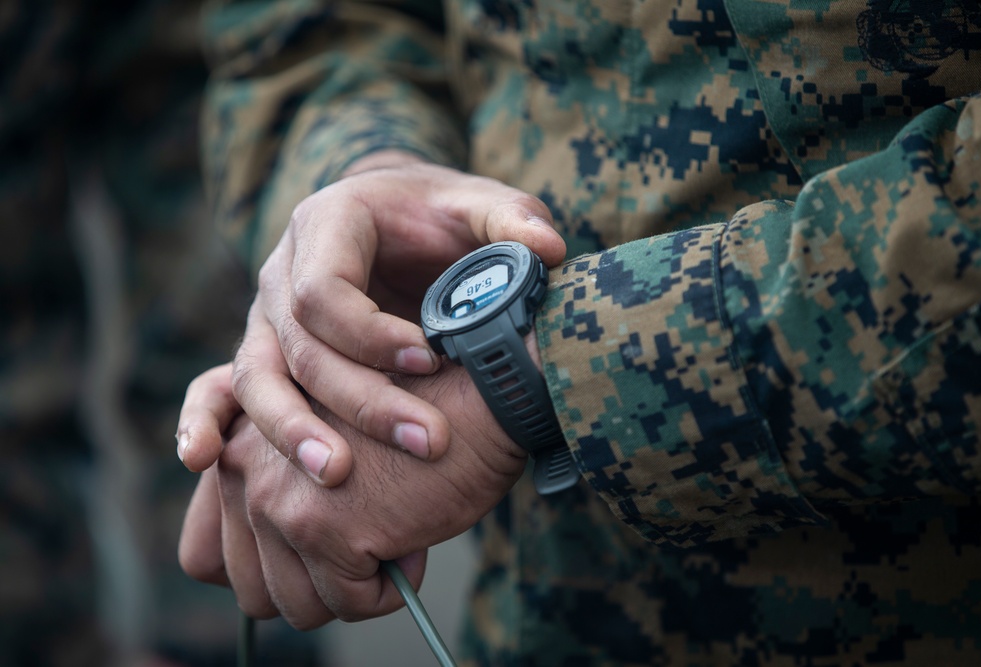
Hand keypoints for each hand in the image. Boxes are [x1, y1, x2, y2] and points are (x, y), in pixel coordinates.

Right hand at [176, 152, 564, 484]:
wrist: (396, 218)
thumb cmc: (439, 215)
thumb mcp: (481, 206)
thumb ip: (512, 223)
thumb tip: (550, 251)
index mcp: (326, 224)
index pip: (324, 291)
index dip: (372, 336)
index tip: (433, 360)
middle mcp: (282, 271)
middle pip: (298, 348)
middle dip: (360, 401)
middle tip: (427, 443)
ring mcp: (266, 315)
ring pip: (259, 379)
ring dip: (294, 432)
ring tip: (339, 476)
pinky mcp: (266, 351)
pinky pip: (222, 388)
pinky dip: (205, 421)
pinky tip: (201, 461)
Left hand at [177, 360, 525, 628]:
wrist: (475, 394)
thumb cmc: (417, 419)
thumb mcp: (328, 447)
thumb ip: (281, 495)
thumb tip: (268, 582)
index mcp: (236, 447)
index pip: (201, 556)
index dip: (257, 575)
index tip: (302, 571)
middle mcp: (242, 470)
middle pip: (251, 591)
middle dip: (314, 589)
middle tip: (365, 556)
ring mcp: (278, 499)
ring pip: (297, 606)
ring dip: (351, 592)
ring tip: (392, 543)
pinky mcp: (321, 524)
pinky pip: (351, 603)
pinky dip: (388, 592)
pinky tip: (413, 543)